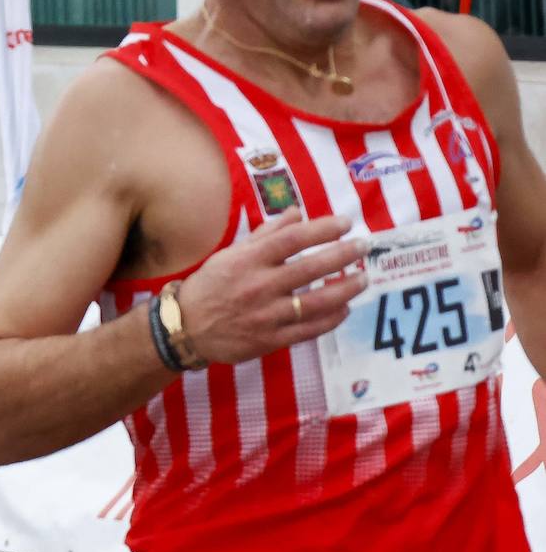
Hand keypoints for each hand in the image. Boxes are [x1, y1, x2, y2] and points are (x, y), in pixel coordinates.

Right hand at [175, 207, 369, 364]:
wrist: (186, 327)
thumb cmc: (211, 285)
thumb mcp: (232, 254)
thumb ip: (266, 234)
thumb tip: (297, 213)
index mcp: (248, 260)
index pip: (293, 239)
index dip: (323, 229)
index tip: (346, 223)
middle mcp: (259, 286)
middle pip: (312, 268)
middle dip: (344, 255)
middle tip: (365, 246)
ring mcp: (267, 315)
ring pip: (317, 301)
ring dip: (346, 289)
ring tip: (363, 278)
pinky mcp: (271, 339)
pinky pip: (309, 329)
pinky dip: (331, 319)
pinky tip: (344, 308)